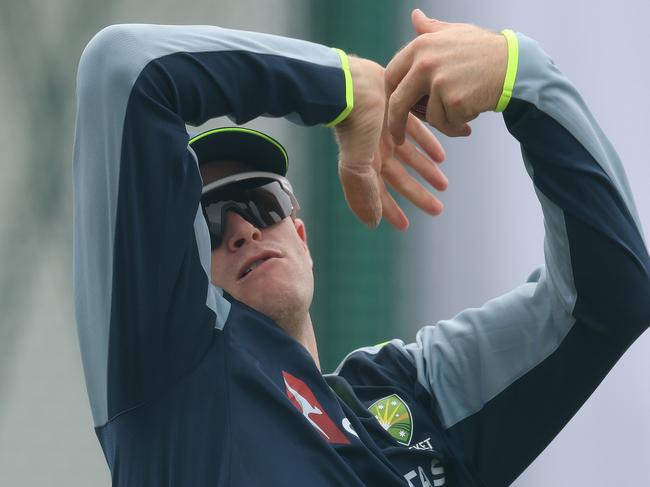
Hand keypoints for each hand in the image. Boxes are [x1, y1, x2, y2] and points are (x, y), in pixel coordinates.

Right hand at [334, 56, 446, 229]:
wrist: (352, 84)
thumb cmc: (355, 124)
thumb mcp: (358, 164)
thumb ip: (364, 194)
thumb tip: (373, 223)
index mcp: (364, 165)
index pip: (379, 195)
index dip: (391, 211)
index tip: (406, 226)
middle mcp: (375, 150)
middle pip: (399, 178)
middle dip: (418, 194)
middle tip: (437, 209)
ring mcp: (386, 130)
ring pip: (410, 157)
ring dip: (426, 170)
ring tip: (444, 184)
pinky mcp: (397, 109)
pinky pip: (416, 130)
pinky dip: (429, 143)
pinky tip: (441, 154)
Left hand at [385, 9, 507, 142]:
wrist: (516, 65)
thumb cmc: (485, 50)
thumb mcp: (455, 33)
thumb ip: (431, 29)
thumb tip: (415, 16)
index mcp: (421, 46)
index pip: (391, 75)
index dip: (390, 95)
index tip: (391, 109)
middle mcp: (426, 63)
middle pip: (398, 103)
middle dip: (395, 125)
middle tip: (398, 138)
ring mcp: (440, 83)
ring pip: (429, 117)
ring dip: (444, 121)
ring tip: (463, 109)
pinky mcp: (455, 101)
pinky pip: (448, 124)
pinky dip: (459, 125)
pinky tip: (472, 113)